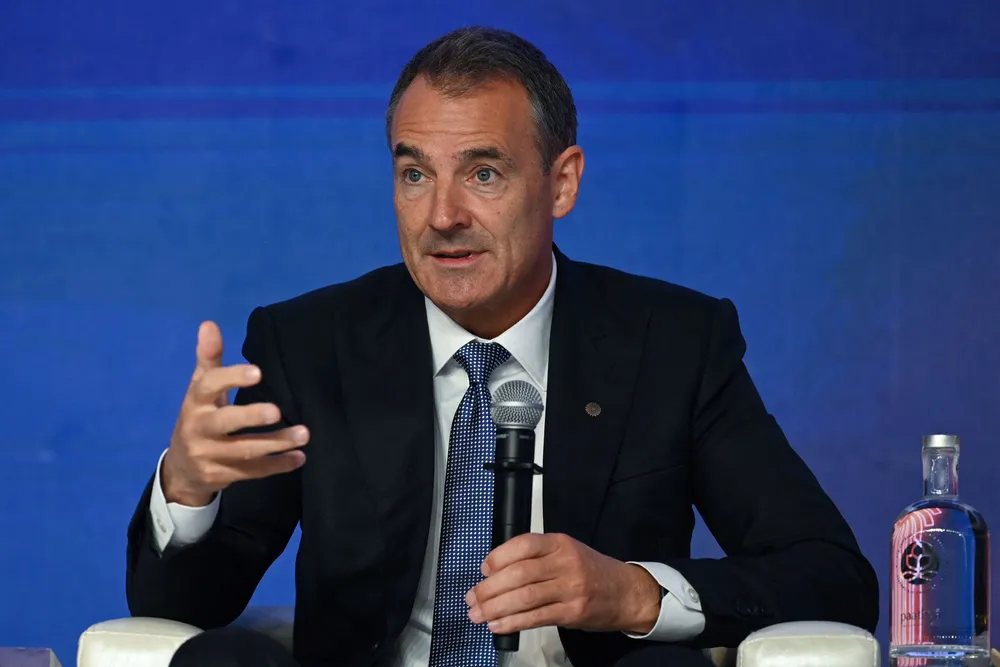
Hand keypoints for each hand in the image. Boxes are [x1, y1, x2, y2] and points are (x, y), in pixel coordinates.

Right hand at [161, 321, 308, 505]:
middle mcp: (199, 429)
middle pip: (225, 422)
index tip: (258, 372)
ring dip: (276, 443)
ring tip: (304, 434)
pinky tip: (299, 457)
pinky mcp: (222, 476)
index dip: (232, 378)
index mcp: (195, 401)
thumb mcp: (201, 388)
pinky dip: (278, 465)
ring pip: (245, 450)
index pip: (209, 385)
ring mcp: (209, 455)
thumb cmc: (200, 416)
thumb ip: (209, 358)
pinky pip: (253, 471)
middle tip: (278, 411)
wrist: (182, 468)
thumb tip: (209, 323)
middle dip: (251, 417)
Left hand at [466, 533, 661, 634]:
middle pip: (519, 574)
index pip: (523, 545)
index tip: (483, 569)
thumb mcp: (565, 552)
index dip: (498, 557)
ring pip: (525, 597)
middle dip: (490, 588)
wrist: (626, 592)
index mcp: (559, 543)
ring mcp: (570, 588)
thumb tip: (495, 570)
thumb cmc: (590, 571)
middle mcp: (565, 563)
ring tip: (478, 614)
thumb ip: (536, 557)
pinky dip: (513, 622)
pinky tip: (498, 625)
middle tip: (472, 598)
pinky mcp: (573, 612)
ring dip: (496, 608)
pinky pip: (536, 617)